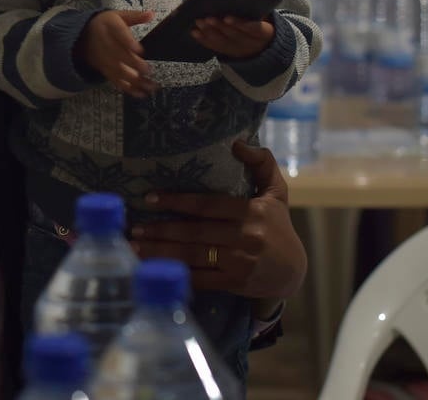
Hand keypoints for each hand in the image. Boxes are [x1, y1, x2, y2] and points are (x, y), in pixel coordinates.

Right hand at [77, 10, 157, 97]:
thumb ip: (135, 16)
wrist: (82, 36)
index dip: (128, 42)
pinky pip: (116, 80)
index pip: (118, 33)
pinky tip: (141, 93)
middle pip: (118, 55)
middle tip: (147, 69)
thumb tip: (151, 14)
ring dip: (133, 80)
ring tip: (150, 85)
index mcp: (108, 26)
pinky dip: (128, 88)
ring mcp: (104, 59)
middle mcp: (104, 43)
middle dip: (132, 64)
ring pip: (118, 70)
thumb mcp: (118, 15)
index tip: (140, 50)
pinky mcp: (105, 70)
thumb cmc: (106, 24)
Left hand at [130, 141, 306, 299]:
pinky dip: (177, 275)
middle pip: (195, 232)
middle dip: (161, 230)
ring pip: (193, 256)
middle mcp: (245, 237)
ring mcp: (239, 263)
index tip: (149, 198)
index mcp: (252, 211)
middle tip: (134, 227)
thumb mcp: (277, 191)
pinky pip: (201, 280)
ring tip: (135, 247)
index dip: (177, 201)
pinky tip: (155, 270)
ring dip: (161, 252)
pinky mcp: (235, 284)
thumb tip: (237, 143)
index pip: (207, 205)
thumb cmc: (278, 225)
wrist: (293, 271)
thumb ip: (262, 162)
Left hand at [192, 16, 274, 59]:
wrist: (265, 45)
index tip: (227, 17)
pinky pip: (216, 48)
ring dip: (209, 32)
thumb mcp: (262, 16)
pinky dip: (204, 40)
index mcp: (265, 33)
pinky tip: (194, 32)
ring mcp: (241, 51)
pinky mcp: (229, 54)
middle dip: (220, 26)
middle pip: (235, 36)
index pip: (255, 29)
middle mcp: (253, 45)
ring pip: (224, 43)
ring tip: (199, 22)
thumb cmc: (260, 22)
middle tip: (207, 17)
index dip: (241, 24)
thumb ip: (252, 9)